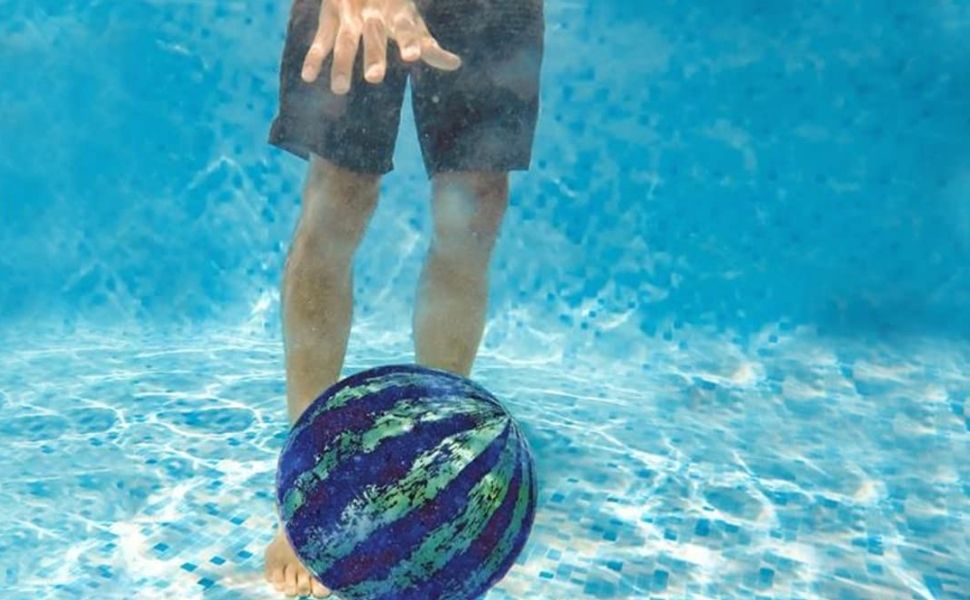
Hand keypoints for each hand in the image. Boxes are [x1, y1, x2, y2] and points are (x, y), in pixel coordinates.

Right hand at [301, 0, 461, 93]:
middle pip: (373, 36)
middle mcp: (374, 14)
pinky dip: (314, 57)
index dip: (409, 41)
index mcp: (398, 14)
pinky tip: (309, 77)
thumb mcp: (412, 20)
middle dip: (374, 55)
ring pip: (345, 41)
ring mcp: (350, 16)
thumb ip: (429, 45)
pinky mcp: (330, 16)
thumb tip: (455, 64)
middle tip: (374, 78)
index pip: (405, 28)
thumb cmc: (393, 4)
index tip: (413, 57)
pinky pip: (321, 39)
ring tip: (340, 90)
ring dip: (341, 64)